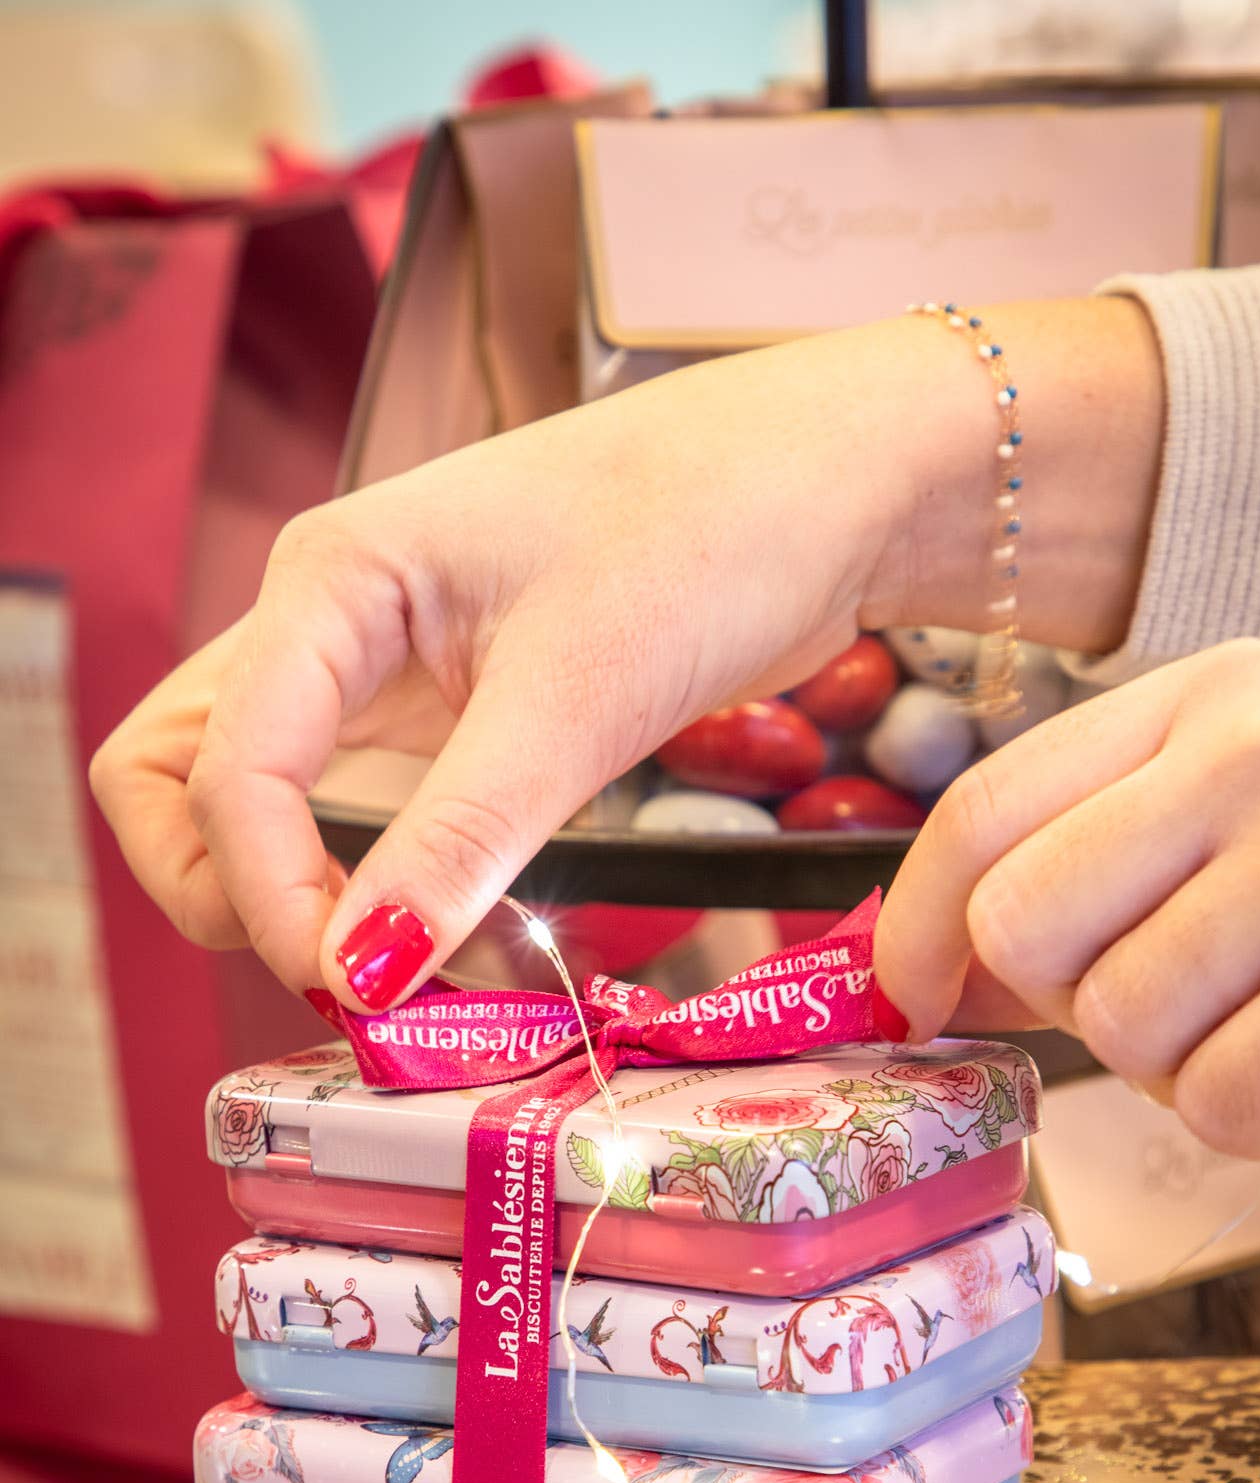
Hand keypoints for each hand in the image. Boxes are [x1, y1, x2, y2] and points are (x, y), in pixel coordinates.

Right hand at [90, 300, 1159, 1008]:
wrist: (839, 481)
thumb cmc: (716, 527)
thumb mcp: (583, 693)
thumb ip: (462, 835)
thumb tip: (364, 973)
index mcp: (331, 581)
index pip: (218, 770)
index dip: (267, 894)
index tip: (362, 985)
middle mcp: (330, 626)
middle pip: (180, 782)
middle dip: (229, 893)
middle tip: (346, 974)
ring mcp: (385, 675)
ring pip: (266, 809)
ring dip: (301, 901)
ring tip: (410, 975)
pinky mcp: (451, 721)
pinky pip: (365, 821)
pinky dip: (381, 891)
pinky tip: (459, 939)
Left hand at [874, 640, 1259, 1156]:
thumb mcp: (1256, 800)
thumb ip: (1104, 856)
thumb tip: (938, 971)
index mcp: (1213, 696)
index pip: (985, 811)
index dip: (919, 923)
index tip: (913, 993)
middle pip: (1025, 927)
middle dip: (1073, 998)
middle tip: (1177, 1000)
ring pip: (1119, 1029)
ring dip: (1182, 1062)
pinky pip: (1217, 1103)